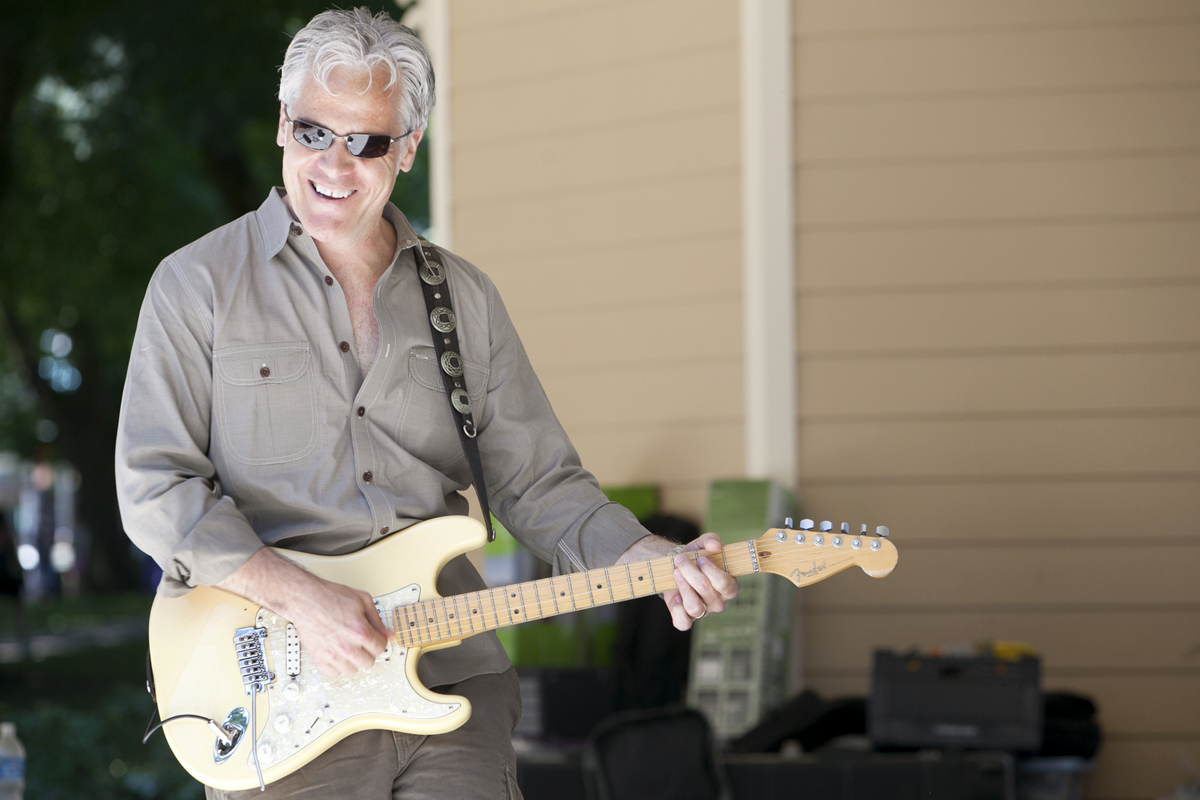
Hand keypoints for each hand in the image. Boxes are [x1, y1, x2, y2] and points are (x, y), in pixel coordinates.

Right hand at [217, 549, 388, 676]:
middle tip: (364, 644)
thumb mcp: (362, 600)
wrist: (305, 599)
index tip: (376, 639)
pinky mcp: (319, 658)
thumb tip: (389, 633)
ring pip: (352, 671)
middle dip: (369, 653)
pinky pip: (334, 673)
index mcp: (360, 631)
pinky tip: (338, 655)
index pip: (380, 648)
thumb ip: (377, 619)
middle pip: (368, 663)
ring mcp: (332, 654)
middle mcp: (347, 646)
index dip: (380, 642)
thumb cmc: (330, 596)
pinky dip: (338, 667)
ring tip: (350, 649)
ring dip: (354, 661)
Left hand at [616, 533, 738, 630]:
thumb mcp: (703, 544)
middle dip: (691, 572)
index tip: (700, 558)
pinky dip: (678, 610)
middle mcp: (718, 602)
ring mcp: (703, 612)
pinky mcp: (686, 619)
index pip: (725, 583)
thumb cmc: (695, 557)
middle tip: (681, 560)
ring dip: (683, 587)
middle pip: (707, 591)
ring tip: (676, 573)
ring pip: (695, 607)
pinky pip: (683, 622)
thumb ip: (711, 540)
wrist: (676, 566)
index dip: (711, 571)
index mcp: (729, 586)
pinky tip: (675, 597)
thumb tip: (715, 545)